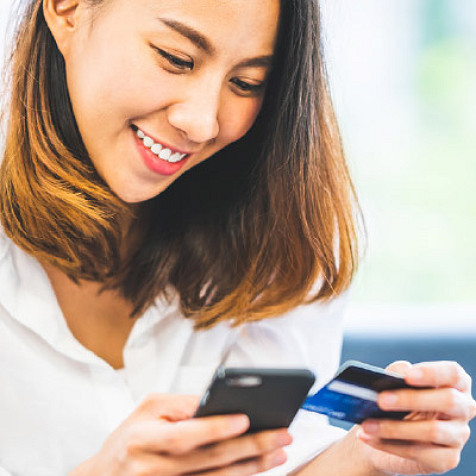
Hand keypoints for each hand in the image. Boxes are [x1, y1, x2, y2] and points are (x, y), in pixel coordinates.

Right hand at [70, 393, 291, 475]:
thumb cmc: (129, 436)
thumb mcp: (147, 408)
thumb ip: (180, 404)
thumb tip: (216, 400)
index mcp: (144, 440)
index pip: (185, 435)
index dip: (216, 428)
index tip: (246, 418)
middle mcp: (156, 469)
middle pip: (210, 459)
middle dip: (251, 447)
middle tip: (281, 435)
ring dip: (252, 466)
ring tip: (279, 452)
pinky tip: (258, 469)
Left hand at [355, 360, 475, 474]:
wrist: (382, 433)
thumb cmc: (393, 401)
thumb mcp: (393, 383)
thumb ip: (397, 373)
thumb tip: (398, 374)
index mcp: (453, 383)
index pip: (453, 373)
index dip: (432, 373)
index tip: (407, 376)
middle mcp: (462, 408)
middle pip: (448, 400)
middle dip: (411, 399)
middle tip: (380, 400)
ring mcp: (458, 435)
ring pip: (433, 431)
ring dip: (394, 427)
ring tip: (367, 424)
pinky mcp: (447, 459)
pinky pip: (420, 453)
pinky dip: (389, 445)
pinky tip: (369, 438)